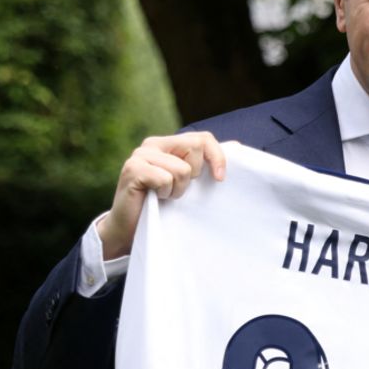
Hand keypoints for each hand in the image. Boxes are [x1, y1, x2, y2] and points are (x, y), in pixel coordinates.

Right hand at [98, 133, 227, 258]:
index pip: (203, 138)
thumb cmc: (164, 206)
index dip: (217, 157)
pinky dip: (165, 193)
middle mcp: (153, 144)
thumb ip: (205, 164)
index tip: (220, 179)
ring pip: (183, 169)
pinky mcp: (132, 169)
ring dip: (178, 189)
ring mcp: (140, 155)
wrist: (131, 230)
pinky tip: (154, 198)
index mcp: (168, 144)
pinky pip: (166, 179)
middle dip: (195, 175)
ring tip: (164, 196)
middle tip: (178, 189)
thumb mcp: (189, 183)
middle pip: (196, 147)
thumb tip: (237, 146)